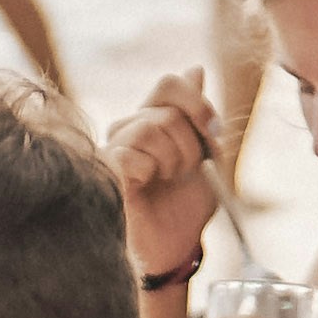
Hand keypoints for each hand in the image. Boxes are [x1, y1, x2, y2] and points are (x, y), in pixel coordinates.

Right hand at [107, 71, 226, 282]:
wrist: (173, 250)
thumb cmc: (185, 208)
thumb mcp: (204, 157)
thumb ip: (198, 116)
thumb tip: (195, 68)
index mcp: (152, 120)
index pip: (169, 83)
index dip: (197, 102)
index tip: (214, 132)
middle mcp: (129, 128)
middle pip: (166, 110)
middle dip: (190, 144)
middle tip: (186, 170)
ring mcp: (113, 147)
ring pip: (150, 129)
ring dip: (172, 160)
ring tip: (166, 180)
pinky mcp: (103, 169)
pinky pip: (131, 155)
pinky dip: (150, 173)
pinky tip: (146, 187)